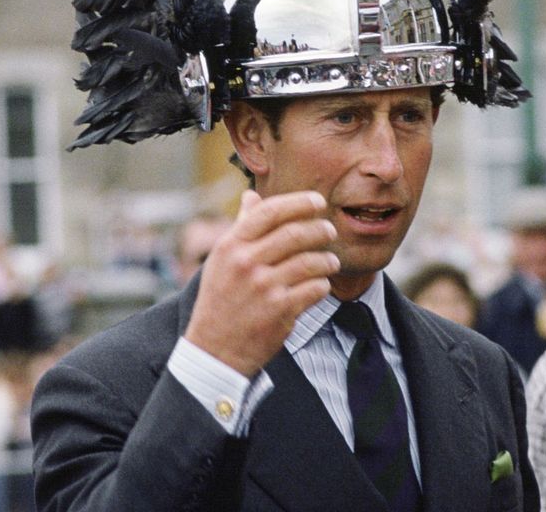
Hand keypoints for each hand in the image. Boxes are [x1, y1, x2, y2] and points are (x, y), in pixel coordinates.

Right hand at [183, 189, 338, 377]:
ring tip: (330, 262)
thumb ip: (241, 227)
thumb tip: (251, 196)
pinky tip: (320, 284)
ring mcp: (264, 287)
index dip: (299, 202)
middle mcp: (246, 263)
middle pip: (296, 233)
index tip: (317, 201)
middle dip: (320, 230)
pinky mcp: (281, 310)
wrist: (215, 350)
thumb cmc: (221, 300)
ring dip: (327, 260)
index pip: (270, 212)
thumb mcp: (221, 260)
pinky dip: (323, 284)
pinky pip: (315, 288)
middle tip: (329, 231)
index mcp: (231, 246)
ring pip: (311, 261)